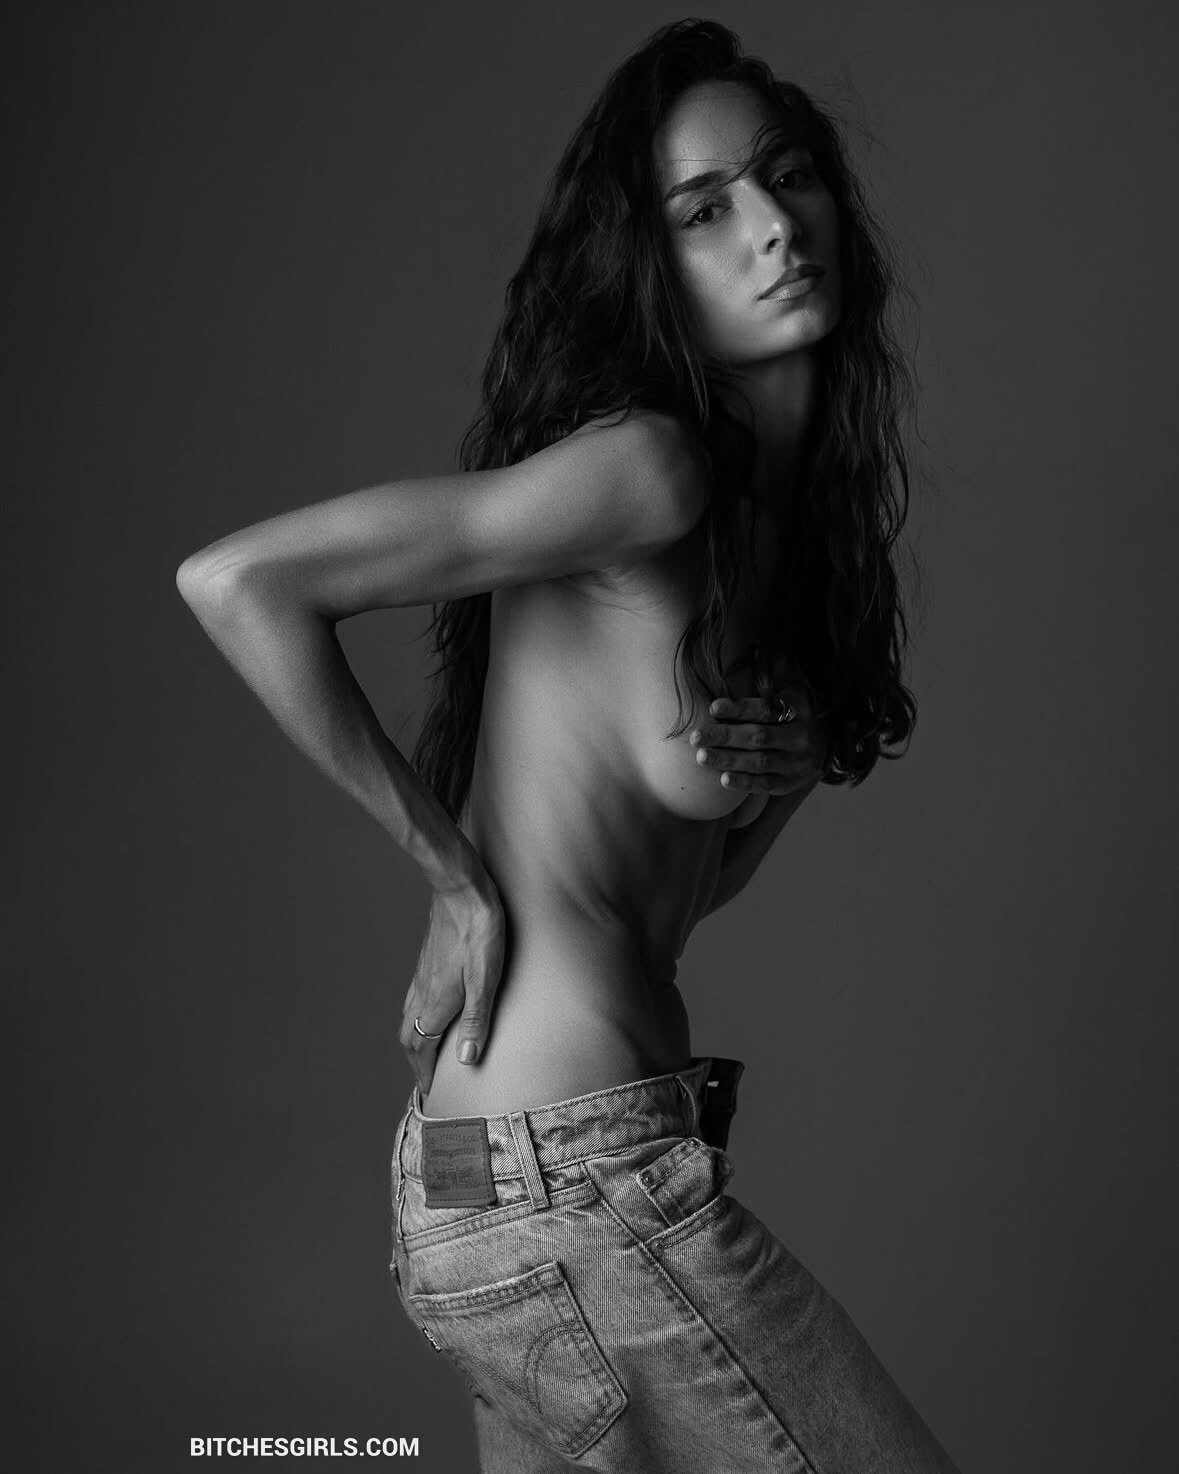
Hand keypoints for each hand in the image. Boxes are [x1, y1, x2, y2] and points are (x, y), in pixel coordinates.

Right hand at [398, 877, 505, 1096]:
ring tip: (426, 1051)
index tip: (429, 1092)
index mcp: (435, 1001)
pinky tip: (432, 1010)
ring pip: (409, 1016)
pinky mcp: (427, 960)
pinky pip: (414, 998)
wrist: (461, 889)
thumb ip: (476, 1020)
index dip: (424, 1072)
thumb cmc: (479, 931)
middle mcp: (422, 992)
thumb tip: (465, 1060)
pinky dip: (418, 1017)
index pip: (422, 1048)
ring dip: (415, 1038)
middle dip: (415, 1060)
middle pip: (409, 1036)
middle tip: (426, 1077)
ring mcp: (421, 974)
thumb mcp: (485, 979)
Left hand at [689, 665, 826, 796]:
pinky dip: (745, 782)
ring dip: (728, 760)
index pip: (766, 709)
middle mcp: (800, 735)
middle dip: (725, 737)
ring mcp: (797, 761)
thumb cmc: (795, 712)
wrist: (827, 746)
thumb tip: (753, 647)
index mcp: (798, 708)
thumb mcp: (790, 689)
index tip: (713, 708)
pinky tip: (723, 779)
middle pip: (758, 737)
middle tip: (696, 738)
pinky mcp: (792, 782)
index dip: (739, 709)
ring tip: (702, 757)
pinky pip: (766, 784)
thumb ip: (772, 675)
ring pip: (760, 762)